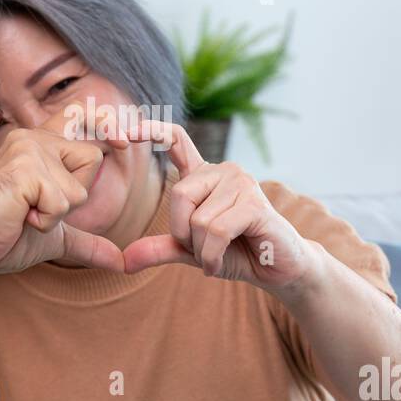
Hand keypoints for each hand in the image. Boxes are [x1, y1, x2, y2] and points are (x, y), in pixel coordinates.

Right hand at [0, 121, 126, 274]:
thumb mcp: (55, 238)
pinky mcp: (25, 168)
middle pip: (93, 158)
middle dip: (74, 195)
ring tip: (23, 213)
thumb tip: (121, 262)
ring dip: (57, 214)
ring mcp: (28, 150)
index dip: (106, 122)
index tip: (124, 140)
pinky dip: (46, 221)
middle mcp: (34, 138)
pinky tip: (19, 217)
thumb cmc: (2, 238)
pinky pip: (63, 202)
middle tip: (36, 207)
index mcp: (40, 144)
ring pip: (79, 188)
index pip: (81, 114)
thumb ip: (87, 243)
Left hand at [122, 120, 314, 289]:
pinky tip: (219, 264)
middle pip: (179, 194)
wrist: (276, 269)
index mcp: (205, 175)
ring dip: (202, 250)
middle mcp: (224, 171)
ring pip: (198, 220)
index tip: (126, 131)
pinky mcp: (255, 204)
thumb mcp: (191, 251)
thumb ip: (159, 249)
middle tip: (202, 249)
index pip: (177, 141)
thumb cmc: (236, 253)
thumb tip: (124, 261)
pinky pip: (215, 231)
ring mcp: (242, 183)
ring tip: (219, 254)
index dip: (153, 131)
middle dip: (184, 232)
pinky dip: (212, 256)